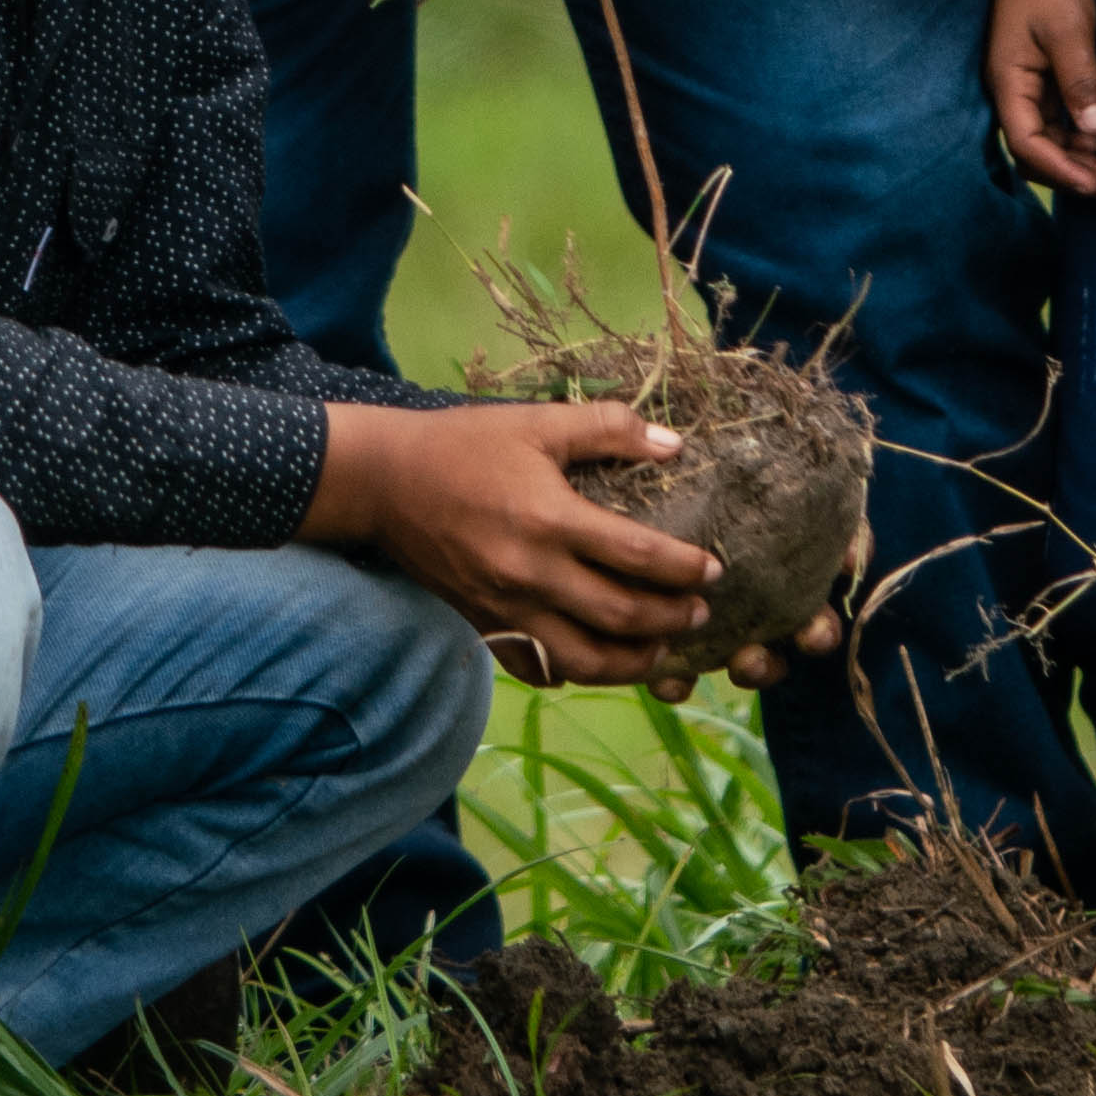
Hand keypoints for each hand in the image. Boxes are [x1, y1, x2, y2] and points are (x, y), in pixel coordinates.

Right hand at [315, 397, 796, 689]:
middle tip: (699, 613)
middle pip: (619, 616)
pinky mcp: (485, 626)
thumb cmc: (462, 445)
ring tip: (660, 651)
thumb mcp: (535, 422)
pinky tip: (598, 659)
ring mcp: (506, 609)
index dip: (683, 568)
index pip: (635, 556)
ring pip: (583, 660)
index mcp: (549, 520)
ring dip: (632, 662)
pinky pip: (539, 667)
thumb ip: (606, 428)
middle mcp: (530, 575)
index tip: (713, 570)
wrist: (383, 483)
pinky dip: (575, 673)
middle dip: (670, 620)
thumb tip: (672, 444)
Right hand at [987, 0, 1095, 197]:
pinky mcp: (1043, 82)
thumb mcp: (1068, 31)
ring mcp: (1028, 89)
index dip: (1061, 171)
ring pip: (1051, 142)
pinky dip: (1081, 140)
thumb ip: (1081, 80)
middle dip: (1078, 174)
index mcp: (1009, 84)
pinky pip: (1059, 124)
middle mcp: (1014, 94)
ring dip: (1084, 161)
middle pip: (1039, 153)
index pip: (1028, 144)